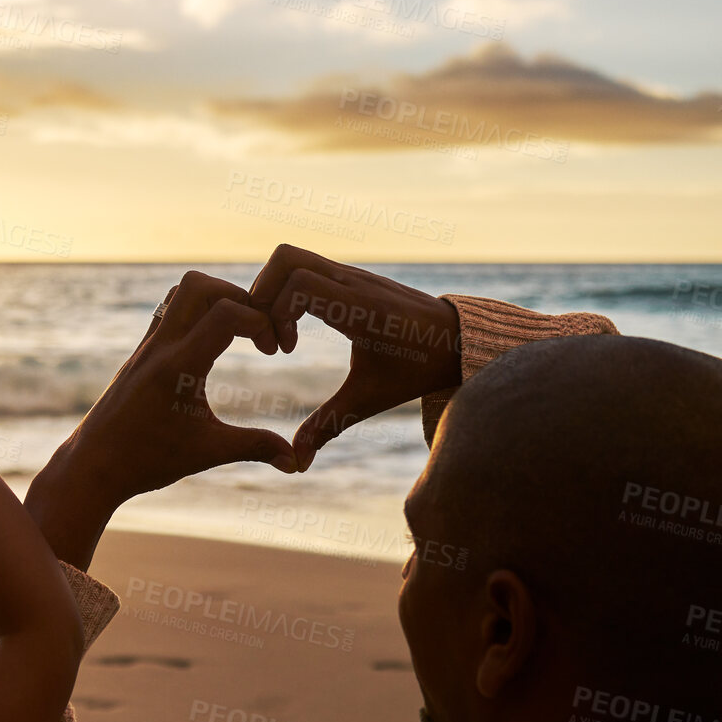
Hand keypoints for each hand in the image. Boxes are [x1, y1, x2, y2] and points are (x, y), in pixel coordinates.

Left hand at [55, 271, 298, 498]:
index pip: (227, 313)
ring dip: (213, 300)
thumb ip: (256, 447)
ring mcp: (145, 347)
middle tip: (258, 330)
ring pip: (178, 292)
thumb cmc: (147, 462)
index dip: (263, 322)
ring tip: (237, 333)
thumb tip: (299, 462)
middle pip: (199, 284)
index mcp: (179, 367)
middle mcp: (159, 348)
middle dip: (239, 296)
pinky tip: (211, 345)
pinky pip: (167, 313)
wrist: (90, 468)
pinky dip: (195, 314)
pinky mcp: (139, 354)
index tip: (277, 350)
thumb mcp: (208, 452)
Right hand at [247, 244, 460, 468]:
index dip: (276, 314)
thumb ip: (328, 426)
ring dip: (273, 291)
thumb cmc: (416, 368)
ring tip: (281, 332)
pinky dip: (288, 291)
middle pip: (286, 257)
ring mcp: (351, 273)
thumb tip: (297, 465)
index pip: (299, 283)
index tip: (282, 351)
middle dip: (263, 294)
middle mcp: (352, 281)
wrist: (458, 339)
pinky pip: (305, 266)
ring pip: (292, 257)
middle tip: (270, 335)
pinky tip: (299, 327)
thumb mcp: (370, 398)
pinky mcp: (349, 275)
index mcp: (360, 307)